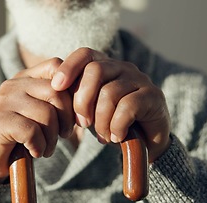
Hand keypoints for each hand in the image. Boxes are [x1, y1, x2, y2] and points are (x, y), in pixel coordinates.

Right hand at [0, 58, 73, 181]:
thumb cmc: (24, 137)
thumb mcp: (43, 115)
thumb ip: (59, 101)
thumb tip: (89, 93)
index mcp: (25, 78)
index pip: (56, 66)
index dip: (73, 88)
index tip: (75, 114)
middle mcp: (13, 84)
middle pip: (56, 92)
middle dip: (67, 119)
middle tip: (64, 136)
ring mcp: (3, 101)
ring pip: (46, 114)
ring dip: (53, 138)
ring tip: (47, 148)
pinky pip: (32, 131)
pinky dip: (39, 146)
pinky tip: (35, 152)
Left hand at [51, 48, 170, 161]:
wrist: (146, 143)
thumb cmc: (111, 123)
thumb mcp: (89, 110)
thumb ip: (75, 98)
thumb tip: (53, 90)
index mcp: (105, 66)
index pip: (85, 54)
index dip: (69, 67)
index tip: (56, 87)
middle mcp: (123, 67)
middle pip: (95, 70)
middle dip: (82, 100)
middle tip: (82, 124)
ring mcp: (140, 80)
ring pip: (109, 92)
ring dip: (101, 120)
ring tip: (103, 136)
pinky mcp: (153, 96)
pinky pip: (127, 107)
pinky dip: (116, 126)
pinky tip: (116, 137)